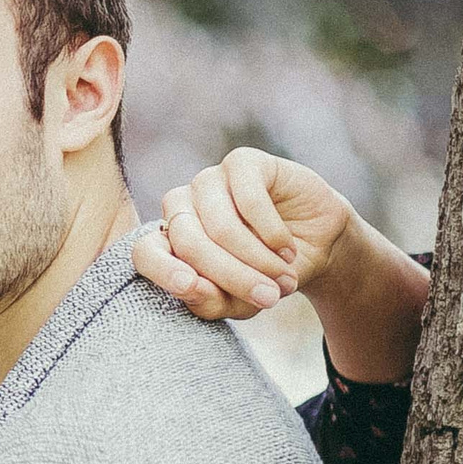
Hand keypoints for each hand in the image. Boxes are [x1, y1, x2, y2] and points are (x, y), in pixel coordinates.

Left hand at [135, 146, 356, 319]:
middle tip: (268, 297)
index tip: (189, 286)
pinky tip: (286, 248)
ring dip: (257, 258)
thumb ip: (210, 301)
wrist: (317, 242)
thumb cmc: (267, 274)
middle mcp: (182, 206)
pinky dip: (271, 232)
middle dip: (231, 275)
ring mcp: (209, 180)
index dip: (163, 270)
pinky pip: (248, 199)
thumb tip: (192, 288)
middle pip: (188, 242)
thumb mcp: (240, 301)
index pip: (145, 252)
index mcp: (169, 240)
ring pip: (219, 224)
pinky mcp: (241, 162)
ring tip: (283, 278)